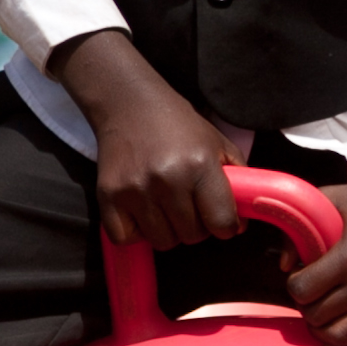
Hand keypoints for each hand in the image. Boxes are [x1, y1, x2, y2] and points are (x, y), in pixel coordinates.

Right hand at [54, 30, 235, 248]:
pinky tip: (143, 212)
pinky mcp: (108, 196)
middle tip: (190, 206)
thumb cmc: (178, 125)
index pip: (222, 222)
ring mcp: (135, 190)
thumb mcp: (218, 144)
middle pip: (192, 236)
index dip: (226, 227)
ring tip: (167, 206)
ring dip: (169, 230)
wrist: (129, 104)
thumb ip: (237, 181)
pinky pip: (126, 238)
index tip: (222, 221)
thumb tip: (239, 226)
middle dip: (197, 226)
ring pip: (162, 241)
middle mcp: (167, 180)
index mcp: (200, 166)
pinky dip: (136, 232)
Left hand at [287, 140, 346, 345]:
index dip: (294, 283)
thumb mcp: (330, 200)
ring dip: (324, 327)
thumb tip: (284, 265)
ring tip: (323, 311)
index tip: (302, 273)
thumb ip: (297, 228)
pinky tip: (344, 326)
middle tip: (312, 290)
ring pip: (340, 337)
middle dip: (306, 304)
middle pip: (317, 316)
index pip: (302, 290)